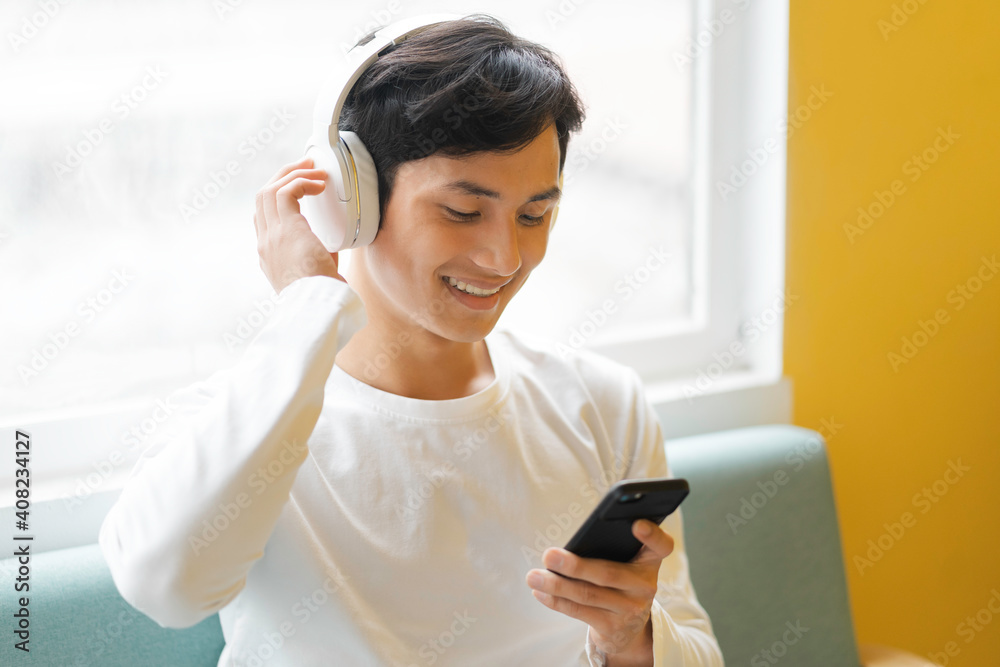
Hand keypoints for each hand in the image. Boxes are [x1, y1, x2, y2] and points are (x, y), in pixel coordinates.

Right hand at [254, 155, 345, 293]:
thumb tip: (330, 245)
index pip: (263, 218)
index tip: (299, 189)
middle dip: (282, 177)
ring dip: (293, 174)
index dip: (278, 199)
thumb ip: (318, 255)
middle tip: (305, 168)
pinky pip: (286, 192)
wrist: (318, 306)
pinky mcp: (285, 229)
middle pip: (262, 198)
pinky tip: (319, 185)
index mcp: (269, 256)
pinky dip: (302, 182)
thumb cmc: (323, 295)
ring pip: (270, 190)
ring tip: (314, 170)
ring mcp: (271, 235)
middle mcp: (265, 243)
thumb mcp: (317, 273)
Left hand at [525, 519, 674, 664]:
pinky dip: (556, 601)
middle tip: (549, 556)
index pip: (662, 545)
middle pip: (608, 573)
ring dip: (556, 585)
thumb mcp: (626, 564)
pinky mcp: (613, 627)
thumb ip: (611, 549)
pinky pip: (579, 612)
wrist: (628, 628)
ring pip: (587, 595)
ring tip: (533, 576)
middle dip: (575, 565)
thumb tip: (568, 547)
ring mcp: (630, 609)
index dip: (652, 534)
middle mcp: (645, 586)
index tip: (637, 523)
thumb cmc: (620, 583)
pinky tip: (540, 592)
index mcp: (649, 561)